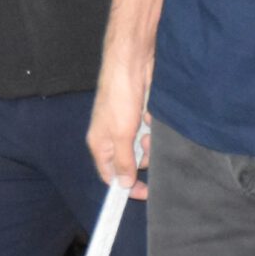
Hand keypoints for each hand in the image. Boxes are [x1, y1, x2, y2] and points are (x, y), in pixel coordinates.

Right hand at [88, 46, 152, 199]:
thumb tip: (123, 185)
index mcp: (101, 144)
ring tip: (150, 126)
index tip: (146, 192)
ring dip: (150, 141)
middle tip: (147, 144)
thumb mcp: (121, 134)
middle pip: (130, 163)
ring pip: (143, 148)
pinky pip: (150, 131)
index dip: (126, 186)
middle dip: (143, 158)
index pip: (110, 176)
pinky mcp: (139, 115)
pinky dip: (153, 125)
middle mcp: (112, 137)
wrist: (132, 63)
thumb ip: (123, 162)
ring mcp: (126, 126)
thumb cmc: (120, 97)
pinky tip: (152, 113)